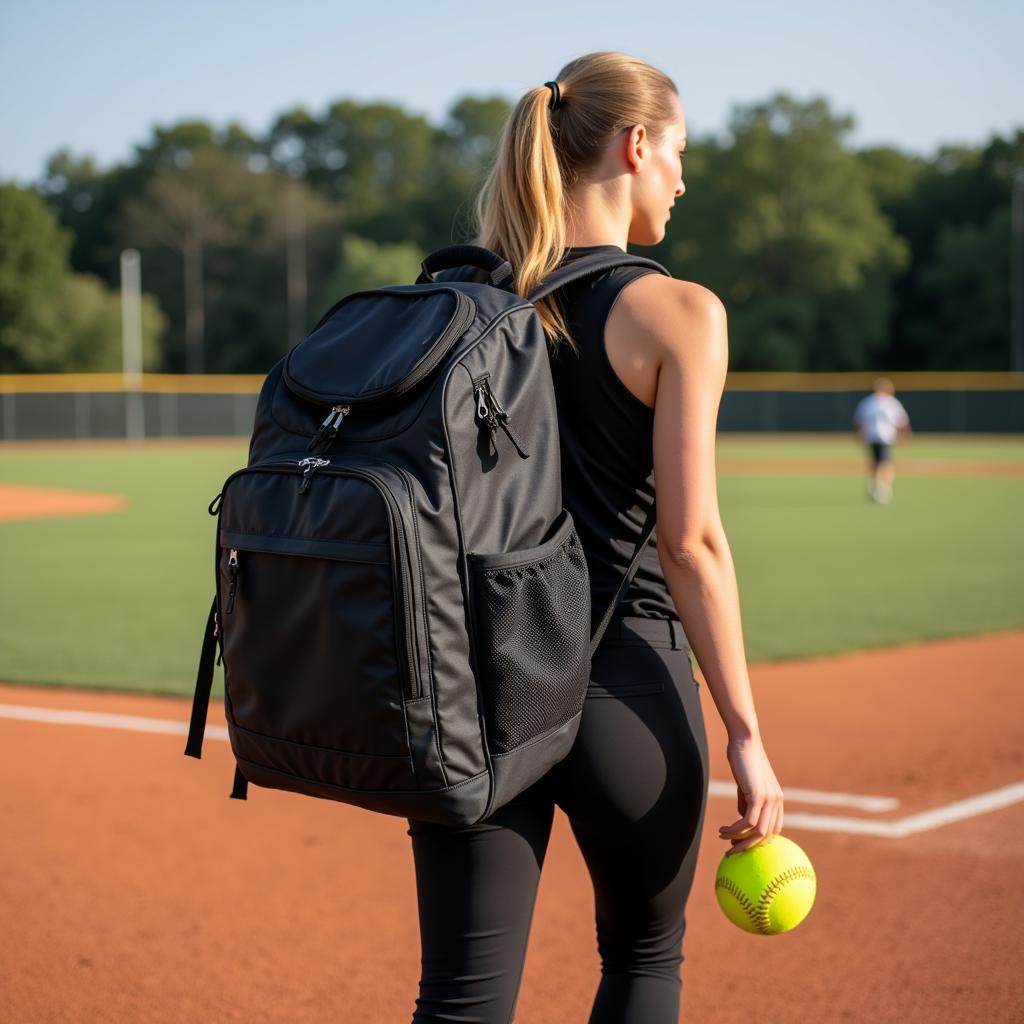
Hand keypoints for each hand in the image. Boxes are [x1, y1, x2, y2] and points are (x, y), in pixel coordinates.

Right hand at [718, 734, 783, 854]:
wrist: (744, 740)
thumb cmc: (743, 759)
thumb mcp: (746, 784)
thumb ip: (747, 801)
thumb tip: (742, 819)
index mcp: (776, 800)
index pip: (774, 830)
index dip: (759, 840)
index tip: (742, 843)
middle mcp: (776, 802)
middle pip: (766, 836)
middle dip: (748, 846)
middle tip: (731, 850)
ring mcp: (769, 799)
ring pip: (758, 832)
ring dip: (739, 839)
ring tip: (722, 838)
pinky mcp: (758, 795)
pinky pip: (748, 821)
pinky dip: (734, 829)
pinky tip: (723, 829)